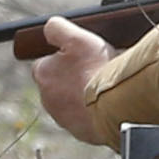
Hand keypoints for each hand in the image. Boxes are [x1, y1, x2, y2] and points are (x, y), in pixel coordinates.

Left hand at [28, 13, 116, 146]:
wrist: (115, 104)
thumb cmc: (96, 70)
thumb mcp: (77, 37)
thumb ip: (58, 28)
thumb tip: (50, 27)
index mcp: (43, 73)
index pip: (47, 62)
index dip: (65, 57)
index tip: (81, 56)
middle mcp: (47, 98)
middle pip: (60, 82)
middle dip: (74, 77)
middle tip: (95, 70)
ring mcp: (63, 117)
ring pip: (72, 101)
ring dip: (84, 94)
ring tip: (103, 86)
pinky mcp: (79, 131)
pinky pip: (85, 117)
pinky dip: (94, 110)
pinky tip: (107, 101)